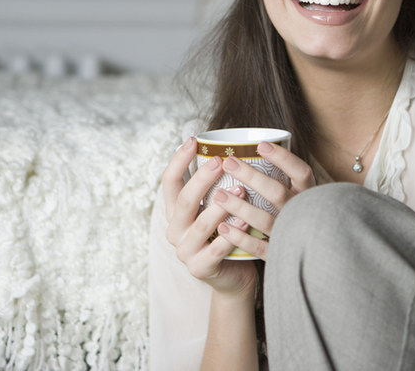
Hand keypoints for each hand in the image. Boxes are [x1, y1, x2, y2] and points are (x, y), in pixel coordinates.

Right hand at [161, 137, 257, 294]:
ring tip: (242, 190)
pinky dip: (231, 234)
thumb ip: (216, 186)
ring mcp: (185, 250)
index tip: (194, 140)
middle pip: (184, 200)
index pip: (169, 181)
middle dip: (202, 178)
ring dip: (222, 206)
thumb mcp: (215, 208)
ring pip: (201, 224)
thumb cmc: (226, 234)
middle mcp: (175, 229)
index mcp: (175, 211)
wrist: (233, 276)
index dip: (178, 160)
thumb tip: (230, 148)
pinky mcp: (200, 268)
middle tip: (222, 162)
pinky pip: (216, 249)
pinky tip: (245, 222)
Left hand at [211, 140, 315, 259]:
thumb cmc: (295, 214)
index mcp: (308, 195)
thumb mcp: (298, 195)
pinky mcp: (278, 254)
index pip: (301, 172)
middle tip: (228, 163)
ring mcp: (290, 234)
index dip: (283, 158)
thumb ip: (282, 178)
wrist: (314, 253)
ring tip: (218, 194)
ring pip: (264, 220)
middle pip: (277, 193)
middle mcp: (301, 213)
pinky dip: (240, 237)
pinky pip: (258, 246)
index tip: (260, 145)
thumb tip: (253, 149)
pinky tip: (223, 227)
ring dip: (239, 207)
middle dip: (251, 176)